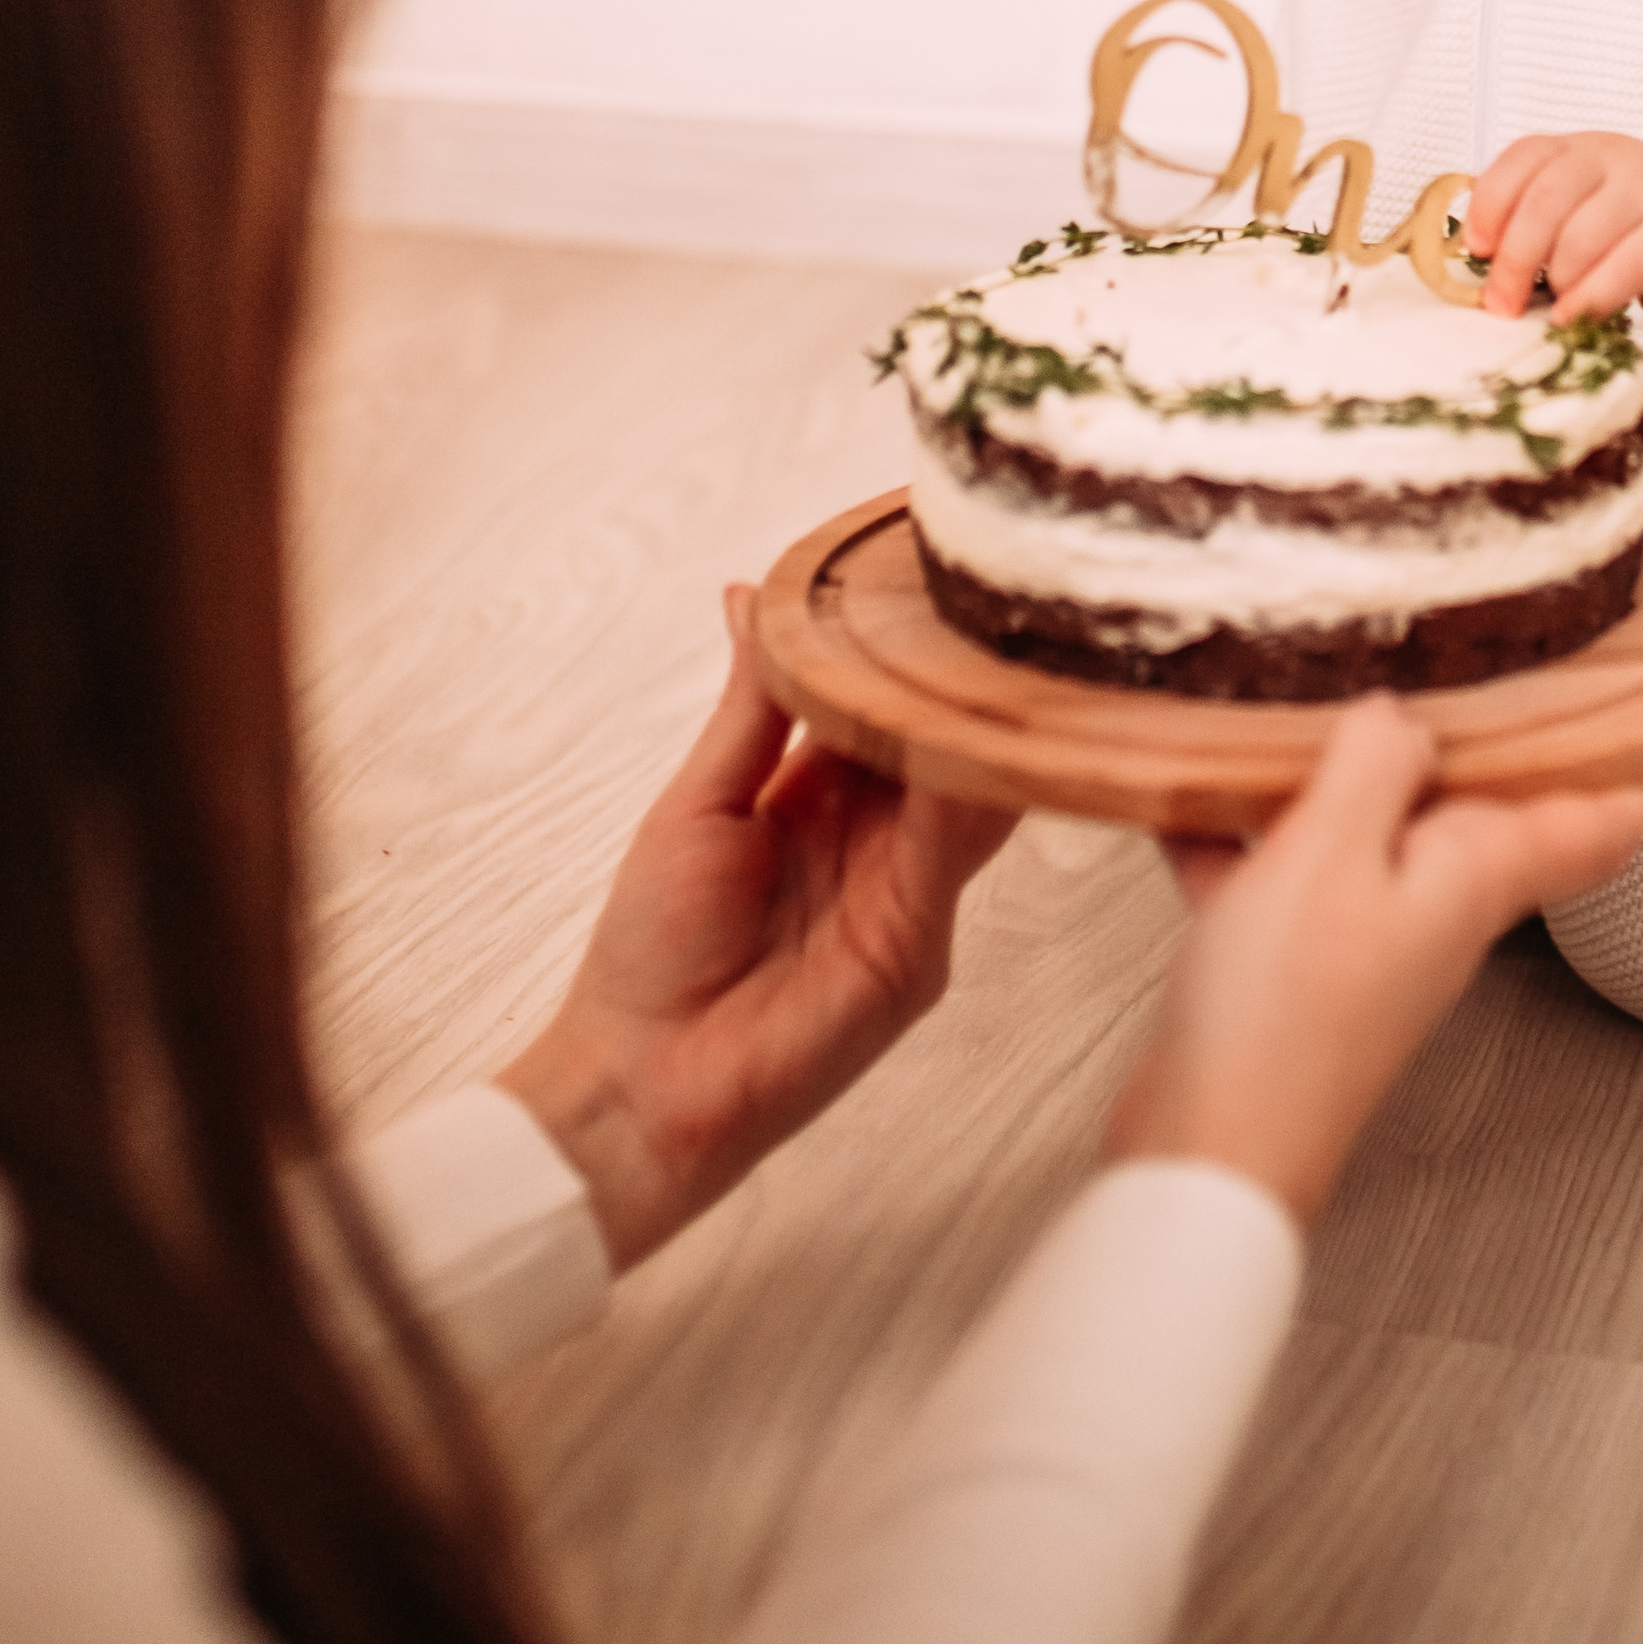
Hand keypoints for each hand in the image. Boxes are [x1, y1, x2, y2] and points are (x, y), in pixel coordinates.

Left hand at [500, 592, 1016, 1266]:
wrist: (639, 1078)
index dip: (912, 642)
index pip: (888, 701)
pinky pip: (954, 856)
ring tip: (1004, 646)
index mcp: (822, 793)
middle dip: (968, 675)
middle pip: (942, 739)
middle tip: (1000, 593)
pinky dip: (970, 794)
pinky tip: (977, 737)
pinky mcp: (918, 950)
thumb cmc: (651, 947)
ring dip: (982, 724)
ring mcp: (907, 893)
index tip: (936, 564)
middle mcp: (878, 837)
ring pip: (969, 789)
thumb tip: (753, 592)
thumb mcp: (701, 798)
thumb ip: (754, 702)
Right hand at [1106, 697, 1642, 1224]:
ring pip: (1377, 830)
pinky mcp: (1298, 964)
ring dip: (1348, 774)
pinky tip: (1197, 798)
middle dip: (1484, 736)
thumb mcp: (1328, 854)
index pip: (1594, 823)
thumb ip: (1374, 767)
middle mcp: (1435, 909)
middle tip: (1488, 659)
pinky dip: (1251, 834)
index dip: (1637, 766)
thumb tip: (1403, 715)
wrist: (1209, 1153)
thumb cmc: (1280, 1023)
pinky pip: (1286, 872)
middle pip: (1483, 810)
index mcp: (1473, 881)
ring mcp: (1368, 938)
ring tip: (1317, 699)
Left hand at [1463, 129, 1642, 336]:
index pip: (1523, 159)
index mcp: (1577, 148)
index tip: (1475, 250)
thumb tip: (1472, 263)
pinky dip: (1590, 298)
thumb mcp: (1581, 208)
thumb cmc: (1632, 229)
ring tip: (1553, 306)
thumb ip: (1532, 221)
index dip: (1490, 205)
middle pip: (1545, 201)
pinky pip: (1624, 267)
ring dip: (1556, 282)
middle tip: (1501, 304)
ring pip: (1581, 237)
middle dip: (1513, 260)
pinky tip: (1576, 317)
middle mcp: (1612, 158)